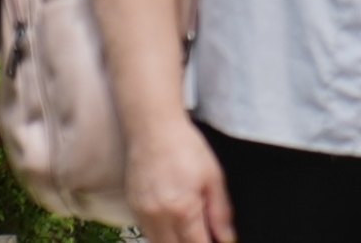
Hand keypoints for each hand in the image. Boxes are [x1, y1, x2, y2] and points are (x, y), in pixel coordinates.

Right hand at [124, 107, 232, 242]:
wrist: (153, 129)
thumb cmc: (187, 148)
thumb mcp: (213, 178)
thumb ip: (220, 213)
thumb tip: (227, 239)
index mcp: (183, 210)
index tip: (218, 241)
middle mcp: (158, 218)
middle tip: (205, 234)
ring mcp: (142, 215)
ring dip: (176, 241)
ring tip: (192, 228)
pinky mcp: (133, 209)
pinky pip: (148, 232)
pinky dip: (163, 234)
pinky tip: (174, 221)